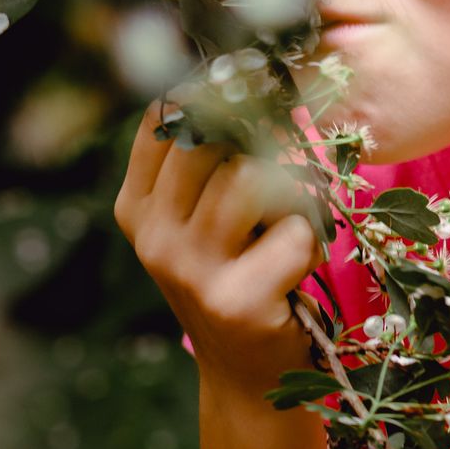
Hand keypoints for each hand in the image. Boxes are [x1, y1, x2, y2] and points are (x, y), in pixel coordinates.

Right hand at [112, 101, 327, 395]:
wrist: (248, 373)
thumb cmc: (237, 274)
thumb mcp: (205, 218)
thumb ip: (211, 158)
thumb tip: (252, 77)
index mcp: (137, 206)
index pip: (163, 117)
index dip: (211, 87)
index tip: (250, 75)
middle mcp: (153, 235)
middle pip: (208, 137)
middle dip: (260, 132)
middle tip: (289, 148)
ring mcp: (190, 269)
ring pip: (253, 177)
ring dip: (292, 192)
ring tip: (292, 220)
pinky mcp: (236, 299)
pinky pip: (295, 231)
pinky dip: (312, 240)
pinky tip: (298, 265)